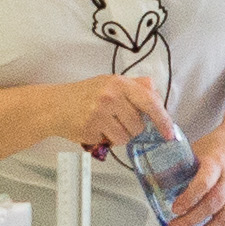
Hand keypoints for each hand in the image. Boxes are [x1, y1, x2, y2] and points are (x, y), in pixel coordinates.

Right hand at [51, 73, 167, 154]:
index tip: (169, 133)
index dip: (163, 119)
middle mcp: (110, 96)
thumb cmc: (85, 95)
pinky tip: (96, 129)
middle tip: (118, 120)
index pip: (150, 101)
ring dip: (119, 136)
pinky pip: (110, 143)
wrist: (55, 106)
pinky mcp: (90, 129)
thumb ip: (135, 86)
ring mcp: (99, 113)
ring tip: (105, 125)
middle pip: (139, 125)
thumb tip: (157, 95)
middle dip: (132, 128)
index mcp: (119, 83)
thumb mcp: (110, 82)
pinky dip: (105, 140)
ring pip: (126, 137)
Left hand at [163, 121, 224, 225]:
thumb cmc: (221, 144)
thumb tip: (157, 180)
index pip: (204, 183)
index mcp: (217, 163)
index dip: (189, 198)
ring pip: (224, 218)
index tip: (175, 208)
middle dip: (191, 220)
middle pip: (212, 204)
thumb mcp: (198, 148)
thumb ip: (181, 165)